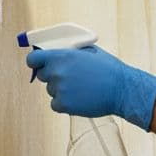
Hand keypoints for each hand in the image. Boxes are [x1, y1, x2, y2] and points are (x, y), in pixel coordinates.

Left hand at [26, 45, 155, 129]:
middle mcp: (57, 72)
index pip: (33, 59)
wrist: (122, 89)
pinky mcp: (63, 105)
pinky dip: (64, 103)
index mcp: (62, 56)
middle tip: (69, 77)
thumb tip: (58, 52)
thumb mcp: (89, 51)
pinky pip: (55, 104)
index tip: (39, 64)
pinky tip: (79, 98)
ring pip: (51, 90)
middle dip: (52, 75)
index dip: (35, 61)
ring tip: (80, 88)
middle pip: (42, 75)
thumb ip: (70, 51)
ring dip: (60, 89)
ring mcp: (59, 89)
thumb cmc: (108, 69)